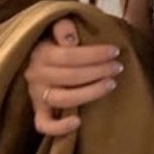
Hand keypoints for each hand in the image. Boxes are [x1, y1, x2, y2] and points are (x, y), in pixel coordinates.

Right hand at [23, 18, 123, 136]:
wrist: (40, 55)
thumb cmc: (56, 40)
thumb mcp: (58, 25)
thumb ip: (62, 25)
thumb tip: (69, 38)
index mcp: (40, 53)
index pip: (68, 55)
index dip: (94, 54)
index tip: (115, 52)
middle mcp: (36, 75)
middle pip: (70, 76)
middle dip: (99, 71)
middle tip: (118, 67)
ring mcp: (37, 94)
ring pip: (63, 99)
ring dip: (90, 93)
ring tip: (111, 84)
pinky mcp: (39, 111)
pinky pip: (44, 124)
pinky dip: (58, 127)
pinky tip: (78, 122)